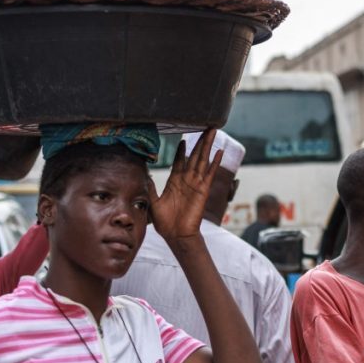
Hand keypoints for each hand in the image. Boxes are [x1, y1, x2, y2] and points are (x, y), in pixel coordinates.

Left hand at [149, 128, 222, 243]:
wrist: (176, 236)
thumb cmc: (164, 222)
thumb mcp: (153, 201)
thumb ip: (150, 187)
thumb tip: (144, 175)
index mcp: (175, 181)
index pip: (179, 161)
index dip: (181, 150)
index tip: (182, 139)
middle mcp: (187, 179)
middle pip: (194, 156)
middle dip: (199, 141)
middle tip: (204, 127)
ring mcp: (196, 184)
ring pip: (202, 160)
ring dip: (207, 145)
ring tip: (212, 131)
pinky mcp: (203, 190)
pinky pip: (209, 173)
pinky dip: (214, 163)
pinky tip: (219, 152)